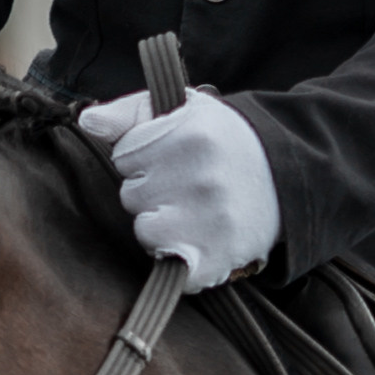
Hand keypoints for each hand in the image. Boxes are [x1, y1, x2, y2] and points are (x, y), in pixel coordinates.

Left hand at [76, 87, 281, 292]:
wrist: (287, 178)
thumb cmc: (225, 142)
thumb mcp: (184, 110)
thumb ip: (131, 112)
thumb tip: (88, 121)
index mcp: (191, 135)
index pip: (124, 156)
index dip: (144, 157)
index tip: (173, 157)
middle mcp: (201, 178)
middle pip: (132, 194)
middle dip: (153, 189)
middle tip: (189, 184)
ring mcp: (209, 222)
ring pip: (144, 230)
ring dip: (162, 224)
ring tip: (194, 210)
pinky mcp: (214, 258)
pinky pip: (166, 264)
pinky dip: (177, 258)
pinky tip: (196, 239)